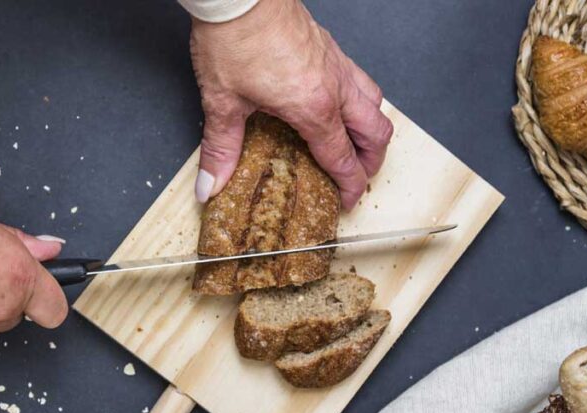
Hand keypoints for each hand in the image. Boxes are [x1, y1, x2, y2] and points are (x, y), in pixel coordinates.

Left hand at [189, 0, 391, 209]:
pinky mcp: (329, 46)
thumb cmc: (234, 38)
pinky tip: (339, 102)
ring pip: (375, 102)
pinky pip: (360, 79)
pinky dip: (360, 98)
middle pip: (376, 133)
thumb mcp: (222, 102)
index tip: (346, 200)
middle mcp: (335, 88)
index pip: (344, 159)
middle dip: (371, 161)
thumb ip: (221, 148)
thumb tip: (211, 185)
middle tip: (358, 176)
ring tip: (357, 142)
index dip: (349, 186)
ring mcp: (336, 64)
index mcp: (314, 109)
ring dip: (372, 127)